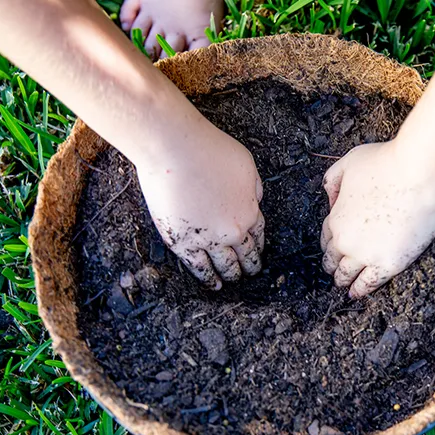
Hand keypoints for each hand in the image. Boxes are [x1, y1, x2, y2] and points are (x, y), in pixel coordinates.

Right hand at [136, 122, 264, 288]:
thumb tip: (256, 200)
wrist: (176, 149)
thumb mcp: (246, 164)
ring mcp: (209, 239)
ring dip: (231, 275)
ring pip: (225, 266)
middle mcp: (233, 230)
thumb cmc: (210, 150)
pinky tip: (213, 285)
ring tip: (232, 282)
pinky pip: (200, 268)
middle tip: (249, 274)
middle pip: (245, 255)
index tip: (257, 254)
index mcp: (250, 210)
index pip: (258, 236)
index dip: (258, 247)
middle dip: (249, 266)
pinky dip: (208, 279)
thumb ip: (254, 186)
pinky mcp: (184, 243)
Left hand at [320, 142, 434, 297]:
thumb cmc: (388, 162)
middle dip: (333, 265)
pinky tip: (357, 294)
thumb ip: (334, 179)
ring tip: (345, 286)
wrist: (420, 173)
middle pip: (333, 259)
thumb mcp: (350, 162)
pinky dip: (361, 290)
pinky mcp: (390, 264)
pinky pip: (369, 284)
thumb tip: (329, 196)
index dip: (330, 244)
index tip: (332, 248)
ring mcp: (367, 255)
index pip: (326, 238)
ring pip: (347, 275)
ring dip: (344, 281)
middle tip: (335, 271)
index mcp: (335, 217)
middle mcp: (346, 240)